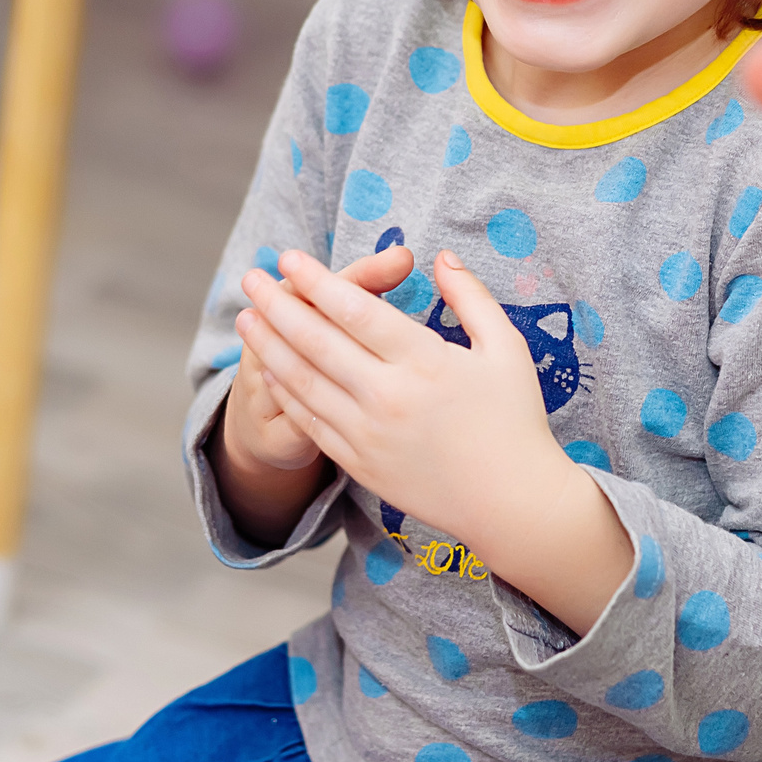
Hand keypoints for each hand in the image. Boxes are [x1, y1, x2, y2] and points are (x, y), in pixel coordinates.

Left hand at [239, 248, 628, 631]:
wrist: (511, 505)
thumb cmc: (516, 422)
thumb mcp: (506, 348)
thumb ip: (472, 296)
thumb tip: (440, 256)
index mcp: (425, 361)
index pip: (356, 310)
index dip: (319, 281)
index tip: (289, 257)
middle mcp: (388, 396)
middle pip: (318, 341)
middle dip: (278, 305)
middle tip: (251, 279)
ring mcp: (369, 434)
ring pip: (304, 382)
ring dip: (268, 346)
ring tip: (246, 318)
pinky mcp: (361, 465)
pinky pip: (311, 422)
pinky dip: (285, 393)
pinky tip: (269, 371)